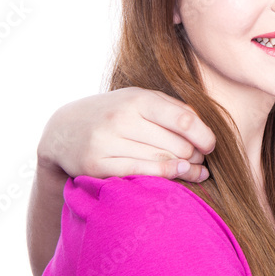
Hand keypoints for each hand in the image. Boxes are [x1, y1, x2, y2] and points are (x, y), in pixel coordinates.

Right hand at [37, 87, 215, 181]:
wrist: (63, 130)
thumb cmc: (114, 114)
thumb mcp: (139, 100)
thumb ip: (172, 109)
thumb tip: (204, 127)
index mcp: (137, 98)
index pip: (183, 120)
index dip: (204, 136)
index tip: (211, 145)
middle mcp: (121, 118)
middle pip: (176, 145)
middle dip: (195, 155)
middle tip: (201, 160)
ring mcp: (107, 142)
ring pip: (161, 161)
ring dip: (186, 170)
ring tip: (196, 171)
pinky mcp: (96, 165)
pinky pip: (139, 174)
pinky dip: (164, 176)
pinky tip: (179, 175)